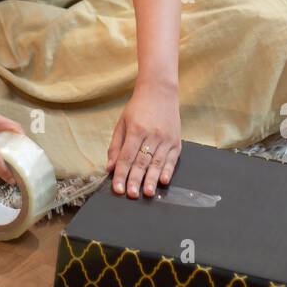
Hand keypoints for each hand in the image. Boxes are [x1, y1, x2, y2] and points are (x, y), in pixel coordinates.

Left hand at [105, 82, 180, 198]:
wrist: (160, 91)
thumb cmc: (138, 107)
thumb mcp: (122, 123)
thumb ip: (116, 146)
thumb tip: (110, 167)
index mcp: (136, 129)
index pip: (127, 156)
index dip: (122, 174)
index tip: (117, 188)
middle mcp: (152, 134)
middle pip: (142, 161)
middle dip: (135, 180)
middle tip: (131, 195)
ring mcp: (166, 138)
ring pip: (157, 162)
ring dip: (151, 179)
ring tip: (146, 193)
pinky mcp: (176, 141)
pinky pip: (172, 159)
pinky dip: (168, 170)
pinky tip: (164, 181)